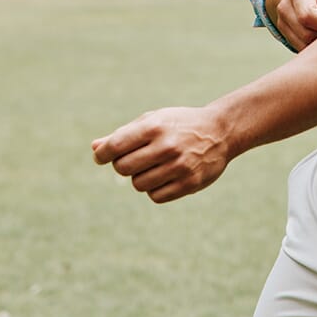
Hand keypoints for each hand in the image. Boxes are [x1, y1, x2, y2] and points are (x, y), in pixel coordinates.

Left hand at [91, 106, 228, 203]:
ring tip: (155, 166)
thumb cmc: (179, 125)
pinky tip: (166, 176)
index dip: (103, 155)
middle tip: (135, 159)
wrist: (220, 132)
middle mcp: (167, 146)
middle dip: (124, 165)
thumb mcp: (153, 120)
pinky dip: (155, 189)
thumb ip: (123, 135)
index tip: (103, 157)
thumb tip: (96, 149)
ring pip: (138, 184)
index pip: (115, 146)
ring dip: (141, 177)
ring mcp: (179, 166)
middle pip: (123, 168)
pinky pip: (155, 196)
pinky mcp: (189, 184)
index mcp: (154, 127)